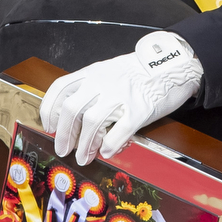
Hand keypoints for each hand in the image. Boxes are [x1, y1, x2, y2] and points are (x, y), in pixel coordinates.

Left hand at [40, 30, 203, 162]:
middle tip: (63, 149)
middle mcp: (103, 82)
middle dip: (64, 134)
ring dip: (84, 144)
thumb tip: (71, 118)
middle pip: (73, 109)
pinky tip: (106, 151)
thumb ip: (90, 89)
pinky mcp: (140, 109)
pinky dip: (110, 145)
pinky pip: (120, 130)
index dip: (50, 109)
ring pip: (93, 122)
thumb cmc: (139, 72)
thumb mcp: (108, 72)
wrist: (172, 64)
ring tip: (84, 157)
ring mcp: (122, 95)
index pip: (61, 88)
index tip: (49, 126)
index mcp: (92, 72)